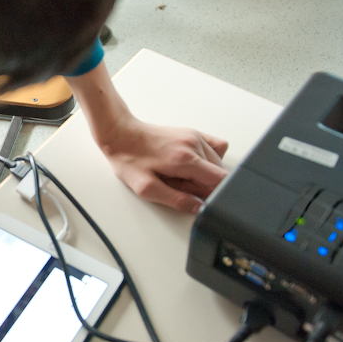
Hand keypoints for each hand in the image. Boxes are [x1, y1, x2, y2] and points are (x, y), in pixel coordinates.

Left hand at [65, 61, 228, 213]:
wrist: (121, 134)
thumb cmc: (129, 159)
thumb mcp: (147, 188)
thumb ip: (176, 200)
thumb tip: (199, 208)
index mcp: (185, 159)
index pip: (221, 180)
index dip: (215, 195)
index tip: (200, 198)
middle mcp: (194, 144)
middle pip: (219, 174)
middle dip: (204, 186)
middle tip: (179, 184)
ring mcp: (195, 136)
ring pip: (217, 163)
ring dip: (203, 174)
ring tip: (179, 173)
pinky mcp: (193, 133)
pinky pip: (216, 149)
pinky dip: (208, 160)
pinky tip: (191, 164)